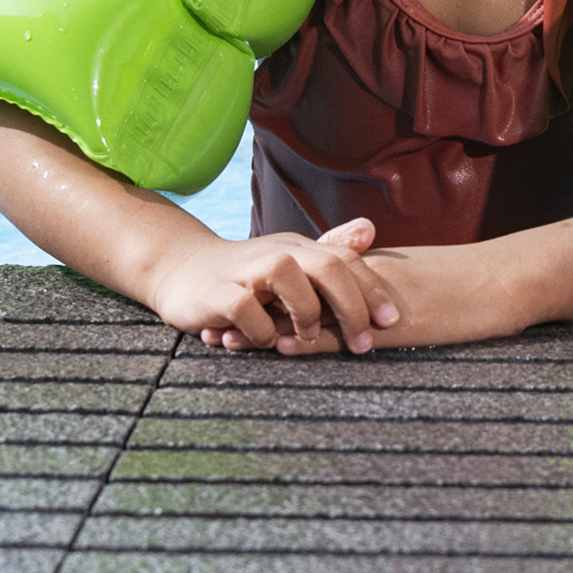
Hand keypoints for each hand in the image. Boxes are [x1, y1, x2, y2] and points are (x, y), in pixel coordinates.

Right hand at [153, 218, 399, 355]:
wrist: (181, 271)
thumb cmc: (245, 275)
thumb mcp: (289, 260)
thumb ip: (328, 252)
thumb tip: (369, 230)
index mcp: (299, 248)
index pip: (345, 260)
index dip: (372, 289)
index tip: (391, 321)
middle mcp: (277, 253)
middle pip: (327, 266)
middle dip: (352, 305)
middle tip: (363, 343)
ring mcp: (246, 271)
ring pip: (288, 278)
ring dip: (306, 313)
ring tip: (308, 339)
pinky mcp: (216, 293)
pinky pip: (245, 309)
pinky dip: (260, 330)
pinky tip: (265, 342)